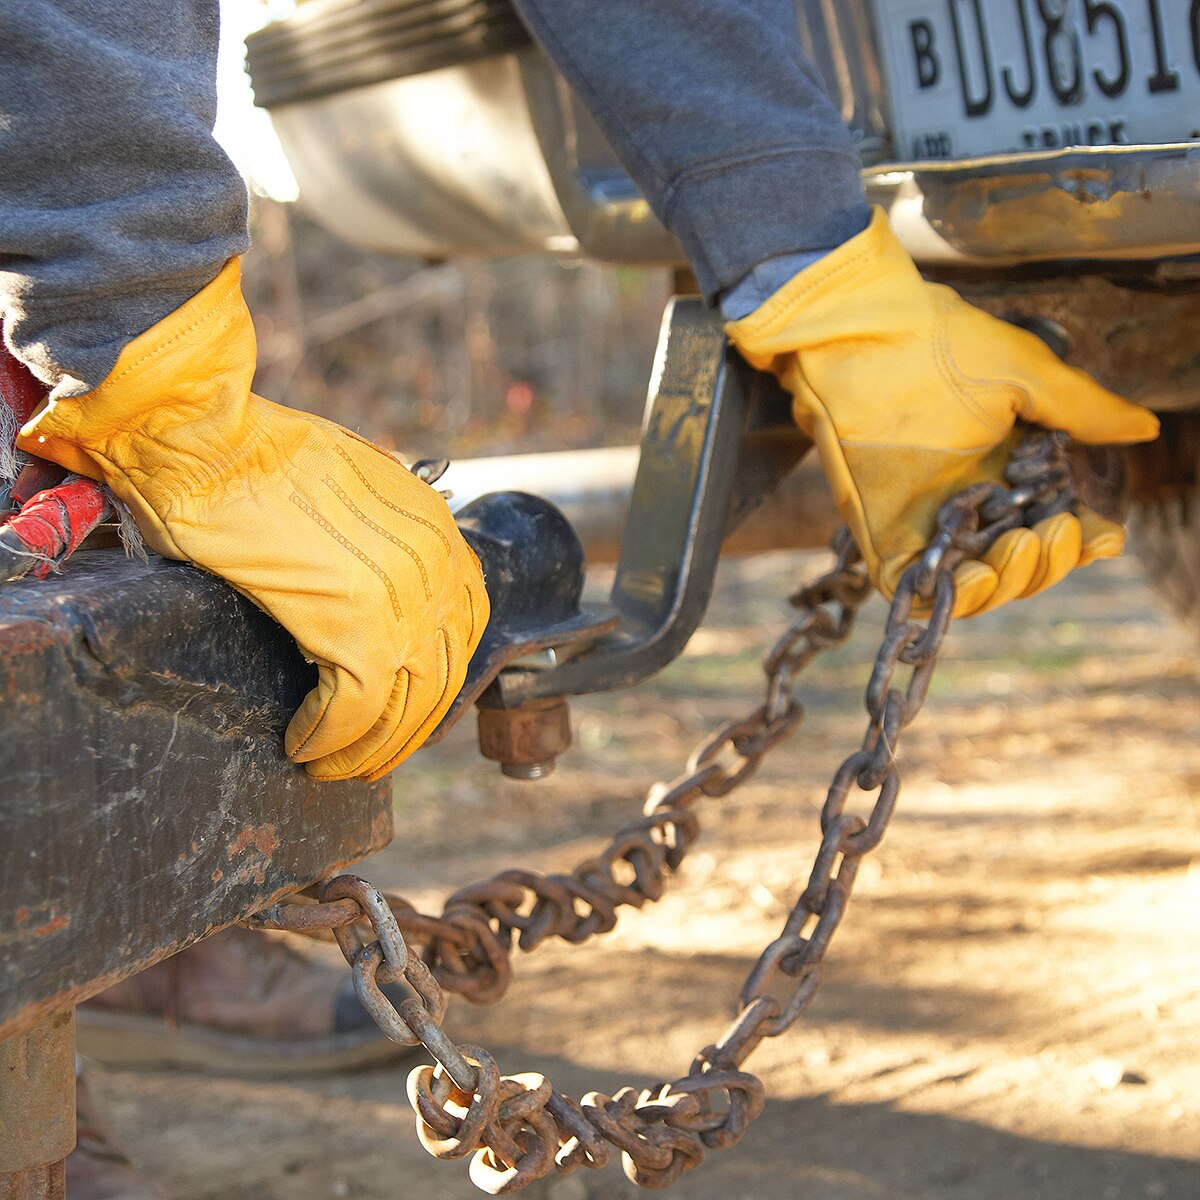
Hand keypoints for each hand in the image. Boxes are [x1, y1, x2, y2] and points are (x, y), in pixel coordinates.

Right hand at [18, 260, 488, 779]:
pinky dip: (330, 741)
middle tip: (370, 755)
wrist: (208, 441)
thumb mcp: (346, 492)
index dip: (435, 678)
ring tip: (336, 766)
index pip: (463, 626)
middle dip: (406, 728)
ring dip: (370, 748)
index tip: (404, 706)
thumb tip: (369, 591)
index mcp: (437, 530)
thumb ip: (376, 542)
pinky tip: (303, 746)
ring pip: (407, 705)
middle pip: (442, 676)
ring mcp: (403, 600)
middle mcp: (436, 567)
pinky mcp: (355, 629)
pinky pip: (353, 711)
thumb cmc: (252, 461)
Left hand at [725, 209, 1158, 615]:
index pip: (1052, 526)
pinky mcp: (880, 532)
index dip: (1080, 542)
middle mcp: (969, 500)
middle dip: (1046, 563)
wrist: (858, 335)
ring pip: (974, 585)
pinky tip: (973, 577)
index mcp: (1008, 468)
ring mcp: (924, 520)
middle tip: (1049, 533)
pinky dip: (944, 596)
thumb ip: (1080, 409)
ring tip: (1015, 551)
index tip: (1100, 535)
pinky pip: (913, 588)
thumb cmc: (936, 342)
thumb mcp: (1023, 374)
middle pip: (1019, 564)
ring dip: (1006, 583)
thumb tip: (1144, 428)